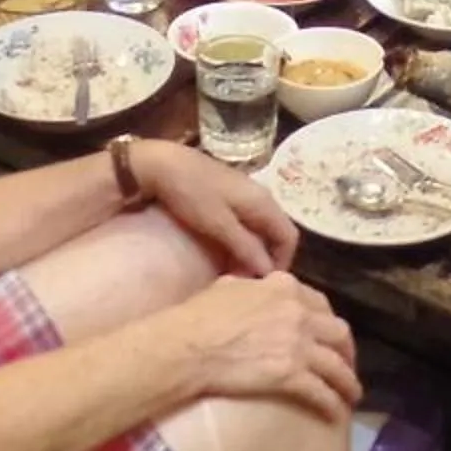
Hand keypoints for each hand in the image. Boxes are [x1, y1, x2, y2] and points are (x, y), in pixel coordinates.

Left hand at [131, 141, 300, 275]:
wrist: (161, 164)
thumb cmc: (191, 194)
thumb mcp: (218, 224)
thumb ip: (246, 247)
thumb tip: (269, 272)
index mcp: (264, 201)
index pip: (289, 237)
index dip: (281, 263)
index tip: (262, 285)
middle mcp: (260, 195)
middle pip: (275, 233)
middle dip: (265, 260)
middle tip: (245, 282)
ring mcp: (243, 194)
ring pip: (259, 229)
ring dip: (251, 252)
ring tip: (233, 272)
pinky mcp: (227, 195)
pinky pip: (245, 223)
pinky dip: (240, 241)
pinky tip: (222, 253)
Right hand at [171, 274, 360, 420]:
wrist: (189, 346)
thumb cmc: (199, 316)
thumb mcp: (228, 287)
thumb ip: (250, 286)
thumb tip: (252, 288)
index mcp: (284, 287)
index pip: (319, 303)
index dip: (327, 321)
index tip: (327, 334)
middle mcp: (299, 313)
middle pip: (338, 332)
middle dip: (346, 350)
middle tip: (345, 364)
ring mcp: (298, 344)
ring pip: (337, 365)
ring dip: (347, 381)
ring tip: (351, 394)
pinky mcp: (292, 374)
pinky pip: (322, 391)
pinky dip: (332, 404)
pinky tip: (335, 414)